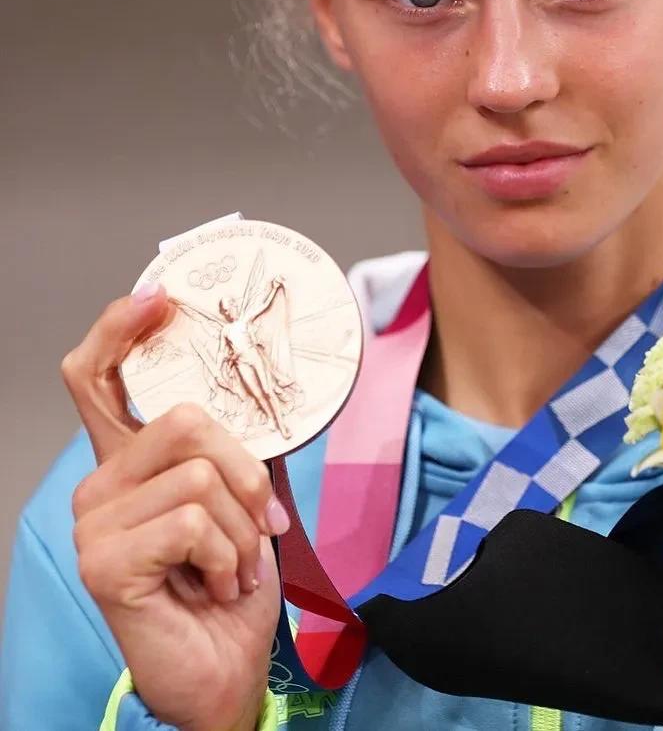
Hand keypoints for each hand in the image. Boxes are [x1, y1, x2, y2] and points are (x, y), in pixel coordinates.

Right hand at [62, 284, 288, 730]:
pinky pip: (193, 518)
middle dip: (248, 471)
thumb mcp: (241, 502)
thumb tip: (262, 392)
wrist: (225, 668)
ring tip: (232, 566)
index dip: (120, 329)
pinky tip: (214, 585)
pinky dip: (226, 554)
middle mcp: (101, 484)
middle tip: (259, 524)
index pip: (97, 377)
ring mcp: (95, 522)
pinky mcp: (103, 560)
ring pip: (200, 472)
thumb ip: (233, 451)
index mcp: (130, 462)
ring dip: (242, 527)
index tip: (158, 299)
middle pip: (186, 418)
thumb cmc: (230, 584)